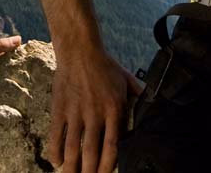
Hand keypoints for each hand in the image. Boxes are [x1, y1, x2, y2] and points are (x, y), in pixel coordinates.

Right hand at [45, 45, 142, 172]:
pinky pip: (56, 135)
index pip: (113, 145)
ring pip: (73, 147)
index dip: (109, 165)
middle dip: (90, 172)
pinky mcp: (60, 109)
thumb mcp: (127, 80)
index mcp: (114, 109)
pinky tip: (57, 162)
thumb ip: (140, 95)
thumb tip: (155, 103)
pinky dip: (55, 151)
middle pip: (92, 152)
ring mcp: (76, 113)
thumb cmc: (105, 65)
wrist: (80, 50)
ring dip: (72, 167)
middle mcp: (95, 114)